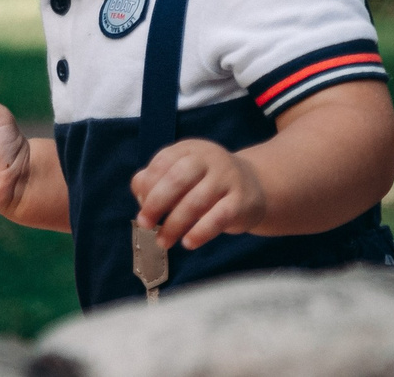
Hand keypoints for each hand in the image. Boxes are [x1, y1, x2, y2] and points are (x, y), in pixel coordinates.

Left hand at [133, 139, 267, 250]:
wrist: (253, 186)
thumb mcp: (181, 173)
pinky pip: (219, 217)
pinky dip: (201, 232)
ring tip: (163, 241)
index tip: (141, 206)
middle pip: (177, 179)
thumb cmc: (205, 182)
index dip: (148, 185)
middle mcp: (209, 158)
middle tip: (145, 224)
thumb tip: (140, 196)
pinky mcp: (241, 201)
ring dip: (175, 224)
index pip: (163, 162)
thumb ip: (156, 180)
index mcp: (190, 149)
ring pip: (195, 202)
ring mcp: (227, 178)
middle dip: (156, 204)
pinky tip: (188, 243)